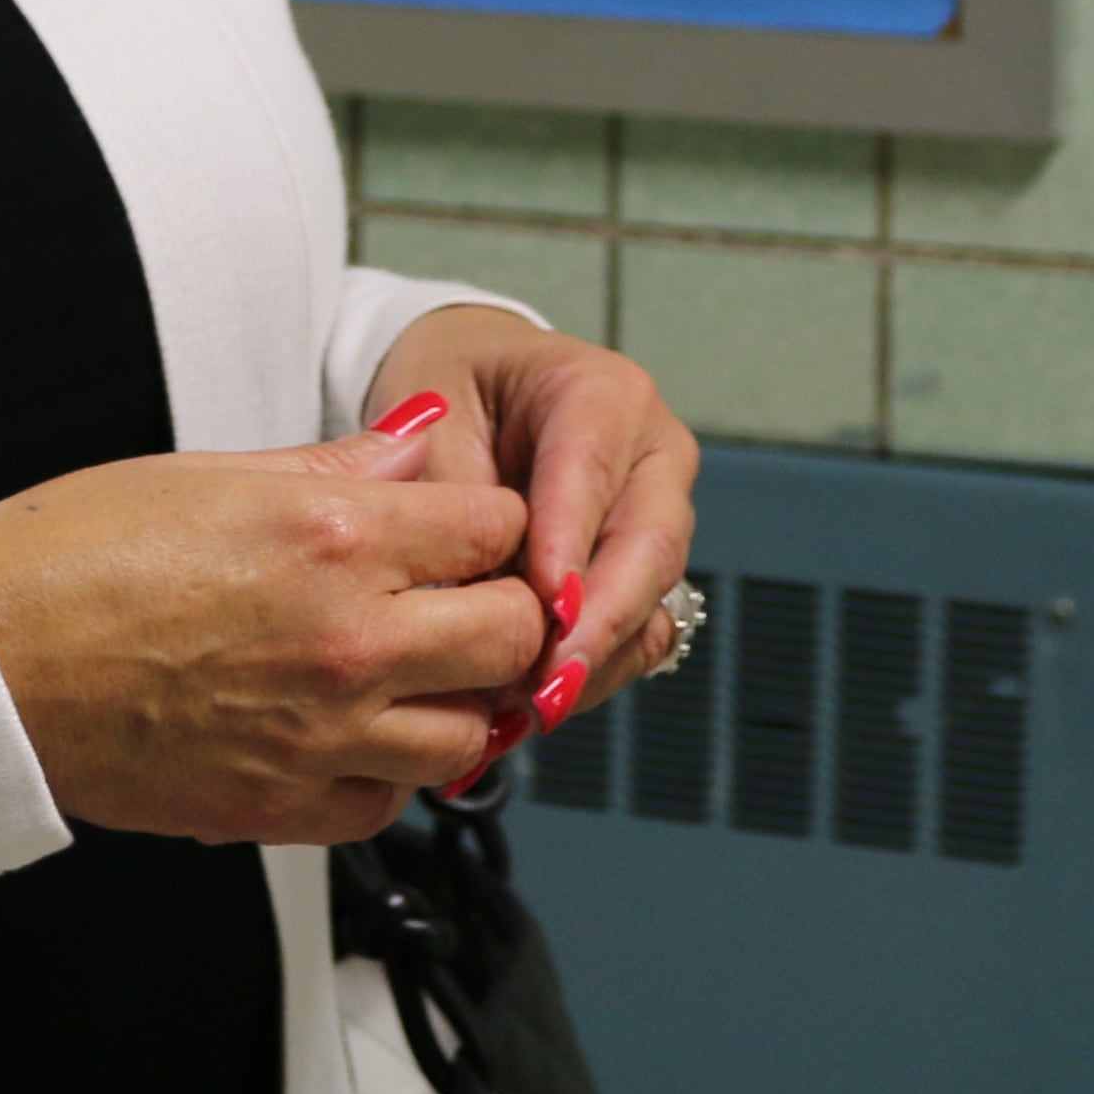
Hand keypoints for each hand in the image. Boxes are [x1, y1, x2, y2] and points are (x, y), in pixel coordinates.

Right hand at [0, 405, 546, 847]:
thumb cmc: (70, 555)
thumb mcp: (206, 472)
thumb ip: (334, 466)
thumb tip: (417, 440)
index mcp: (331, 535)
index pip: (495, 524)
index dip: (486, 519)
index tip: (461, 526)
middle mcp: (347, 640)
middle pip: (513, 634)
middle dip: (502, 608)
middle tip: (461, 600)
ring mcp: (321, 736)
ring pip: (473, 733)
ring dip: (458, 699)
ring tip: (413, 672)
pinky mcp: (282, 808)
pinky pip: (392, 802)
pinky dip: (389, 770)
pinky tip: (351, 732)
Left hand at [361, 306, 699, 752]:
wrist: (478, 389)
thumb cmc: (453, 392)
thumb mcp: (433, 413)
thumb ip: (451, 490)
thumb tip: (457, 591)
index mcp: (603, 393)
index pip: (592, 469)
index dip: (571, 541)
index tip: (546, 604)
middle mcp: (652, 453)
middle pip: (649, 544)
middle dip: (601, 619)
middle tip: (549, 680)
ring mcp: (661, 515)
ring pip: (654, 598)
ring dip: (599, 657)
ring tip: (536, 704)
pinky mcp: (649, 572)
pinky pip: (642, 632)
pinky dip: (597, 670)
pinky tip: (543, 701)